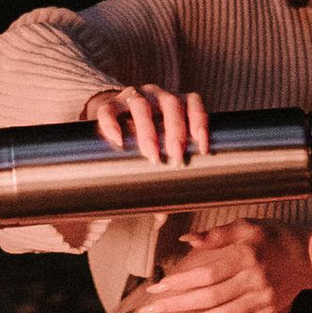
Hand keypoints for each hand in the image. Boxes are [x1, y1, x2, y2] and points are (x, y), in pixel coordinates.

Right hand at [86, 82, 211, 165]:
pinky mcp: (109, 103)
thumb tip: (161, 217)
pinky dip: (112, 123)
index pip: (192, 101)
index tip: (203, 149)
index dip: (200, 121)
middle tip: (176, 156)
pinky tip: (118, 139)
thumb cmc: (144, 137)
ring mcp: (132, 97)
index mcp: (174, 102)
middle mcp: (156, 95)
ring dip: (148, 129)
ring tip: (151, 154)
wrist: (112, 116)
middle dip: (176, 129)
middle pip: (170, 103)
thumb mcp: (159, 147)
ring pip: (141, 105)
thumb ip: (164, 174)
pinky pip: (109, 109)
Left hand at [133, 219, 304, 312]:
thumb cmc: (274, 237)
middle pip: (210, 298)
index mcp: (248, 256)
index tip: (157, 287)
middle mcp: (254, 281)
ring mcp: (261, 301)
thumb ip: (217, 234)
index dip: (181, 282)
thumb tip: (186, 239)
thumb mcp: (248, 226)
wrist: (310, 258)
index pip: (208, 274)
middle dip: (178, 306)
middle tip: (150, 311)